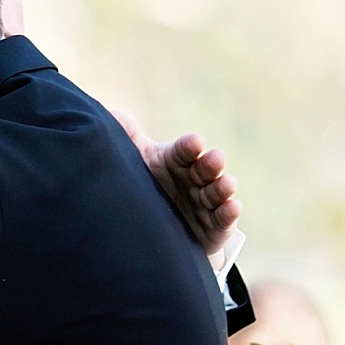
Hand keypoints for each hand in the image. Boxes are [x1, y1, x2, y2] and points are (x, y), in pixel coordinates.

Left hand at [121, 117, 239, 253]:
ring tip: (227, 184)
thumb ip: (126, 139)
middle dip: (212, 163)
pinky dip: (229, 214)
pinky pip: (223, 219)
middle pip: (206, 168)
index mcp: (177, 159)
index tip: (194, 142)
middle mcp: (195, 178)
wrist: (151, 228)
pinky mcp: (215, 226)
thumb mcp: (135, 161)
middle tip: (216, 159)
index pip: (185, 149)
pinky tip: (232, 207)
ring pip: (218, 192)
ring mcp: (206, 202)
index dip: (190, 146)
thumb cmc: (145, 185)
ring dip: (224, 187)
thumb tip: (111, 116)